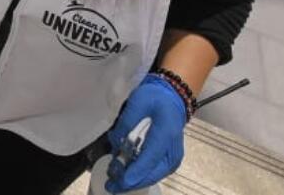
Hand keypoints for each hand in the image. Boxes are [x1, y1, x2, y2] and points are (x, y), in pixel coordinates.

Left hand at [105, 74, 188, 191]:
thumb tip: (115, 143)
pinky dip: (139, 175)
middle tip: (111, 185)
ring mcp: (172, 158)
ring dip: (133, 180)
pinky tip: (124, 176)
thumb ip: (126, 123)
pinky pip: (153, 172)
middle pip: (152, 172)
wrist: (171, 99)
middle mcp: (173, 151)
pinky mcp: (168, 161)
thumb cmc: (154, 98)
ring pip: (152, 176)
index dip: (136, 171)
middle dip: (131, 180)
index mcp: (166, 134)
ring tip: (114, 182)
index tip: (122, 180)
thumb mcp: (138, 102)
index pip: (150, 157)